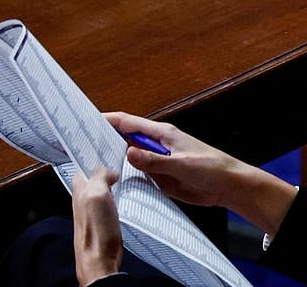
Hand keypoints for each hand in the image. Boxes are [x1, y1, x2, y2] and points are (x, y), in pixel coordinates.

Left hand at [72, 166, 122, 285]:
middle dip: (104, 168)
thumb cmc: (96, 232)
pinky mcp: (105, 223)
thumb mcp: (96, 195)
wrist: (101, 262)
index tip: (105, 150)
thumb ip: (99, 177)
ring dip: (112, 182)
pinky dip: (118, 196)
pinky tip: (127, 195)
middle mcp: (83, 201)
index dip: (92, 158)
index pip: (82, 168)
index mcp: (79, 191)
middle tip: (119, 161)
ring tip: (124, 175)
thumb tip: (107, 171)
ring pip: (102, 190)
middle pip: (92, 178)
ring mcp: (94, 213)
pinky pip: (110, 203)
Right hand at [104, 111, 297, 235]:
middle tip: (77, 145)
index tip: (85, 120)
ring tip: (85, 165)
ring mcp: (157, 162)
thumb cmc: (211, 168)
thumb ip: (155, 161)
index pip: (129, 123)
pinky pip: (137, 175)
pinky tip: (109, 183)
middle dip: (103, 140)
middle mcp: (157, 146)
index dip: (107, 120)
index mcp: (163, 135)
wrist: (228, 186)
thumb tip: (128, 152)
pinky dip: (124, 177)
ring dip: (112, 160)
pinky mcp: (160, 177)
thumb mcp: (181, 164)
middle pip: (125, 139)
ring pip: (128, 159)